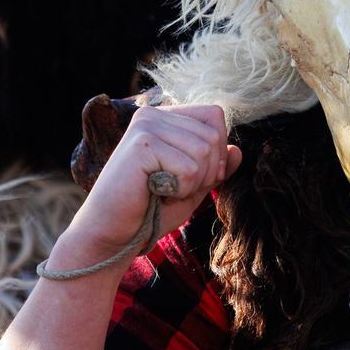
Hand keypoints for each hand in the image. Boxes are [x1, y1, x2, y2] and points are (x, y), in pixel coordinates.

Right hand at [54, 104, 240, 266]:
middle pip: (213, 135)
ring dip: (192, 183)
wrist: (112, 235)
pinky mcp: (141, 144)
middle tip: (175, 189)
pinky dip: (180, 189)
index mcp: (165, 119)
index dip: (217, 151)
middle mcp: (154, 115)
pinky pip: (189, 167)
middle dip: (205, 172)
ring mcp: (145, 126)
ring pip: (204, 150)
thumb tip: (238, 151)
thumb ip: (215, 168)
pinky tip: (155, 193)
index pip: (214, 116)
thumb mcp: (192, 188)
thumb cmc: (150, 211)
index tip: (194, 178)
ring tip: (164, 191)